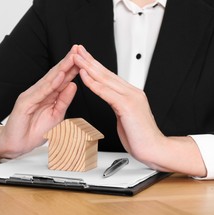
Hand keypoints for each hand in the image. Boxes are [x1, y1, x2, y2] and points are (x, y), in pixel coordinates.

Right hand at [0, 45, 79, 158]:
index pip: (62, 79)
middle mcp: (39, 92)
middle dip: (68, 61)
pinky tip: (60, 75)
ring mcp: (31, 95)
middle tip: (79, 48)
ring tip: (73, 57)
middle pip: (56, 75)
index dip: (73, 68)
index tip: (85, 58)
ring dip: (61, 68)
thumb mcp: (56, 116)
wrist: (16, 145)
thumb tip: (73, 86)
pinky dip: (51, 83)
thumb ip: (64, 101)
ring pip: (49, 80)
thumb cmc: (33, 132)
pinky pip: (40, 92)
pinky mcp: (25, 102)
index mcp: (47, 95)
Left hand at [74, 45, 205, 175]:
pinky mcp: (127, 106)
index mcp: (129, 94)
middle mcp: (130, 92)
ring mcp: (130, 97)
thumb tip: (111, 100)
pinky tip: (84, 75)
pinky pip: (106, 92)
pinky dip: (94, 83)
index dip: (94, 65)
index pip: (108, 76)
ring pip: (105, 79)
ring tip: (76, 58)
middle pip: (105, 73)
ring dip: (88, 67)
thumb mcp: (125, 117)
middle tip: (77, 49)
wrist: (154, 149)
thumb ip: (118, 105)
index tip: (83, 58)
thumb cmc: (139, 136)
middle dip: (89, 60)